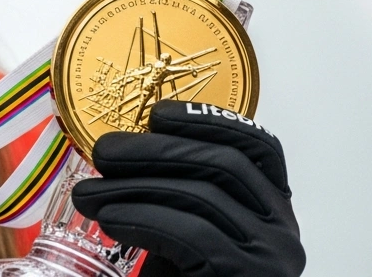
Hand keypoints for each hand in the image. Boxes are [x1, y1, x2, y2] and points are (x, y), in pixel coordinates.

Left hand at [71, 100, 304, 276]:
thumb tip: (118, 149)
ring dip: (133, 186)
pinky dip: (143, 217)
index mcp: (274, 211)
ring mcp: (271, 258)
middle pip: (223, 164)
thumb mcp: (181, 234)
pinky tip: (109, 219)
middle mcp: (284, 232)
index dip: (209, 120)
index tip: (158, 113)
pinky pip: (191, 233)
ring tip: (87, 193)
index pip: (259, 147)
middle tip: (102, 152)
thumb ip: (170, 195)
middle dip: (156, 150)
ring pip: (202, 194)